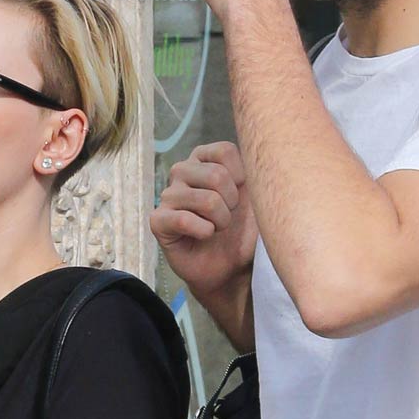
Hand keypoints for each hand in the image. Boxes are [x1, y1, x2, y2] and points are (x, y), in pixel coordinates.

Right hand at [151, 141, 255, 304]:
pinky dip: (203, 232)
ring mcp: (168, 195)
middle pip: (217, 175)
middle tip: (227, 218)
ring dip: (221, 222)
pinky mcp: (159, 221)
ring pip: (206, 200)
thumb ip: (255, 169)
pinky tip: (203, 237)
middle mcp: (182, 171)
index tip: (240, 196)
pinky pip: (184, 220)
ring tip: (216, 229)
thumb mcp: (256, 195)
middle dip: (232, 204)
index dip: (240, 178)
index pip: (225, 151)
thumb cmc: (241, 230)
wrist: (231, 268)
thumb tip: (259, 151)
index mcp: (204, 159)